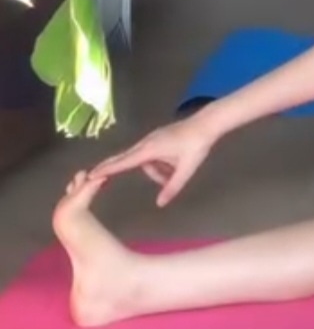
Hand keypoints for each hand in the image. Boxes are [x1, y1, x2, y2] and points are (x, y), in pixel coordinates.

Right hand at [90, 113, 214, 206]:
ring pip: (145, 161)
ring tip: (176, 172)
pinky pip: (152, 156)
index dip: (107, 169)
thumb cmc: (196, 146)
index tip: (91, 174)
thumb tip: (159, 204)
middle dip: (110, 168)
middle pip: (124, 158)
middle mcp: (147, 143)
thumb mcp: (186, 170)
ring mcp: (152, 139)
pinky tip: (175, 165)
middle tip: (90, 176)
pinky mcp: (158, 138)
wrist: (207, 124)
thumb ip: (172, 187)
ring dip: (155, 171)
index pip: (124, 162)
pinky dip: (159, 165)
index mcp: (150, 149)